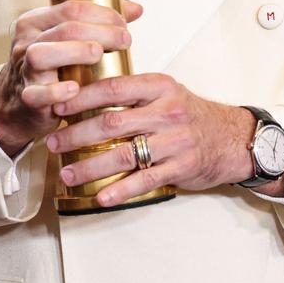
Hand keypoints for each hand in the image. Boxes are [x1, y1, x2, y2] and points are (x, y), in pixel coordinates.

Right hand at [0, 0, 142, 156]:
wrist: (20, 104)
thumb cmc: (52, 66)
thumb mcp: (66, 39)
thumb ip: (99, 22)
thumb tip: (136, 9)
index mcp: (36, 21)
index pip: (71, 8)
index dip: (102, 13)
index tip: (124, 24)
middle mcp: (26, 42)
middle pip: (64, 30)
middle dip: (101, 32)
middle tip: (125, 39)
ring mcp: (23, 69)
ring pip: (42, 54)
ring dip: (75, 52)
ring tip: (99, 55)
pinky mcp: (26, 97)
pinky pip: (37, 93)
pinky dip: (57, 91)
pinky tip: (76, 89)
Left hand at [45, 73, 257, 206]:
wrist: (231, 137)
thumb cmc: (190, 113)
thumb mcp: (165, 91)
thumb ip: (133, 91)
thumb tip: (86, 93)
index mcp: (159, 86)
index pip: (113, 88)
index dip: (82, 98)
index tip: (59, 107)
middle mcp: (166, 111)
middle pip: (112, 123)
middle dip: (77, 135)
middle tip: (53, 142)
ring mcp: (174, 141)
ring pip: (124, 155)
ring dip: (90, 166)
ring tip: (67, 173)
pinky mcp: (181, 166)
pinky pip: (145, 180)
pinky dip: (121, 190)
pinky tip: (101, 196)